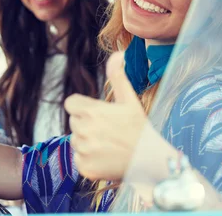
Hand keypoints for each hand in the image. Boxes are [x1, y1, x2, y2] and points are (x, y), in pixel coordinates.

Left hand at [64, 52, 146, 180]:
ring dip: (87, 141)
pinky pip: (79, 159)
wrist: (150, 160)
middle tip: (108, 130)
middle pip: (74, 122)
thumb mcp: (129, 100)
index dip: (83, 107)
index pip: (71, 103)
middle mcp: (83, 131)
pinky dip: (89, 159)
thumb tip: (117, 54)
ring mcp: (83, 150)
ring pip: (76, 141)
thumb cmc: (140, 128)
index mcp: (91, 111)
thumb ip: (118, 76)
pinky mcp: (84, 167)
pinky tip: (106, 157)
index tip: (96, 113)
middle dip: (86, 124)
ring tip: (108, 144)